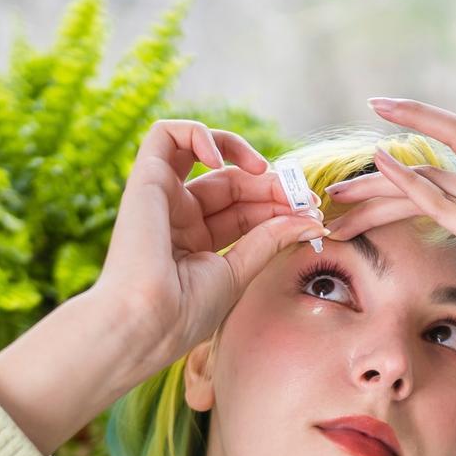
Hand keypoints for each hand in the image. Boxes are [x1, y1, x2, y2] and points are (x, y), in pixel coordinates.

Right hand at [95, 118, 327, 373]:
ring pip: (206, 154)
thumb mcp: (238, 272)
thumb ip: (270, 240)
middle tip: (302, 196)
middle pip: (233, 182)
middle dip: (271, 184)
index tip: (311, 214)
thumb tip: (310, 220)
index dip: (278, 204)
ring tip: (265, 171)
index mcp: (197, 243)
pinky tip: (222, 160)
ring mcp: (162, 198)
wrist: (146, 323)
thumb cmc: (184, 312)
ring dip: (242, 154)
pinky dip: (197, 133)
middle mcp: (178, 217)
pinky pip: (165, 135)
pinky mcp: (144, 180)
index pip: (245, 209)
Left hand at [320, 98, 455, 378]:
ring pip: (429, 184)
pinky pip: (444, 203)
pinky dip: (408, 185)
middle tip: (334, 185)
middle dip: (379, 171)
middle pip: (434, 162)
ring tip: (337, 206)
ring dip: (376, 194)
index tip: (381, 105)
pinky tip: (379, 171)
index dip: (420, 115)